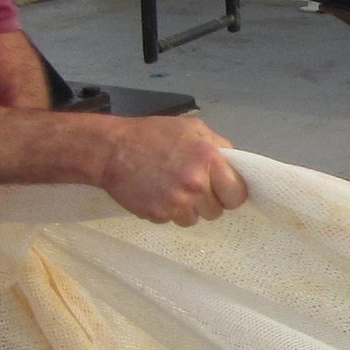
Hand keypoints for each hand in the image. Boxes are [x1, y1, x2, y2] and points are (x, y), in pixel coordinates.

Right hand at [99, 115, 247, 226]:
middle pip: (217, 211)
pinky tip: (157, 192)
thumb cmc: (151, 134)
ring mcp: (176, 204)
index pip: (238, 194)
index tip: (223, 189)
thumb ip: (217, 146)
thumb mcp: (191, 129)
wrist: (111, 149)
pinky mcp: (159, 216)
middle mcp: (196, 185)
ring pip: (196, 219)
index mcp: (208, 160)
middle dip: (208, 200)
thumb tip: (234, 166)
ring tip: (172, 187)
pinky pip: (174, 220)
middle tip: (192, 185)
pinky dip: (169, 210)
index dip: (232, 192)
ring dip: (189, 208)